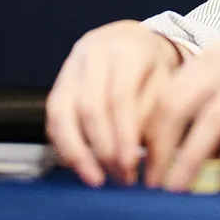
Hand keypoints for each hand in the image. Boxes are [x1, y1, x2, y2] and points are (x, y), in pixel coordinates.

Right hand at [47, 20, 182, 186]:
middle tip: (119, 178)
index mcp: (127, 49)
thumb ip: (153, 118)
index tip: (130, 166)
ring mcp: (71, 63)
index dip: (123, 136)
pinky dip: (63, 143)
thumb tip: (142, 161)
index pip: (120, 97)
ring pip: (62, 111)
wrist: (134, 41)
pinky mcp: (58, 78)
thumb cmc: (155, 67)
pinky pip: (53, 114)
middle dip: (102, 149)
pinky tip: (79, 164)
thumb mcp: (167, 85)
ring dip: (76, 152)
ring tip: (95, 178)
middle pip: (89, 106)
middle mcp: (94, 51)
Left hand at [141, 17, 219, 191]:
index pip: (165, 95)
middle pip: (175, 107)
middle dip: (159, 150)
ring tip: (178, 191)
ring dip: (188, 161)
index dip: (148, 132)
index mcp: (213, 55)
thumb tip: (194, 142)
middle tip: (152, 185)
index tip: (142, 164)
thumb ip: (219, 95)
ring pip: (207, 123)